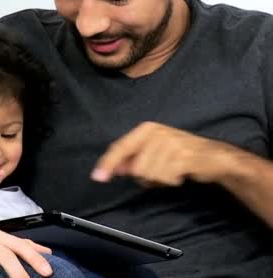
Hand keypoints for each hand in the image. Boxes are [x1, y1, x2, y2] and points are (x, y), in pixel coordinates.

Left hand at [91, 122, 234, 186]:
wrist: (214, 156)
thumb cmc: (179, 154)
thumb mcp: (152, 152)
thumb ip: (131, 159)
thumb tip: (113, 169)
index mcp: (146, 130)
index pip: (120, 147)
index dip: (108, 163)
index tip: (97, 177)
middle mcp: (157, 133)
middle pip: (136, 168)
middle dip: (146, 177)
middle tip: (161, 172)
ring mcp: (172, 144)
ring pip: (150, 175)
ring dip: (160, 180)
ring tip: (172, 172)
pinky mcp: (185, 157)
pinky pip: (166, 178)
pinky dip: (171, 181)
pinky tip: (180, 175)